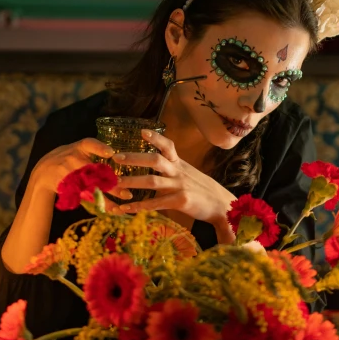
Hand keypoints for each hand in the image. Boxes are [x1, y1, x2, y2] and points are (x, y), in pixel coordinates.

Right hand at [29, 137, 120, 207]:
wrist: (44, 170)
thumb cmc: (70, 157)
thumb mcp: (79, 149)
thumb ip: (96, 150)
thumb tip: (116, 155)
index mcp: (80, 147)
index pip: (90, 144)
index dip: (100, 148)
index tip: (111, 153)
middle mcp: (73, 160)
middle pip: (95, 174)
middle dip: (111, 185)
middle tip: (127, 193)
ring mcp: (68, 175)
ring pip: (90, 190)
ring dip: (106, 200)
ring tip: (119, 208)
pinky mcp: (66, 188)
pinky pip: (83, 198)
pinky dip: (96, 205)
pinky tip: (109, 210)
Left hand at [110, 130, 236, 234]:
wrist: (222, 205)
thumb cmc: (202, 189)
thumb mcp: (188, 173)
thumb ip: (173, 168)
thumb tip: (154, 162)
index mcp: (180, 164)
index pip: (168, 145)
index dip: (156, 137)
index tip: (142, 131)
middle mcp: (179, 172)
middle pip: (155, 160)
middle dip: (135, 158)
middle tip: (116, 158)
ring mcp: (180, 186)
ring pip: (152, 181)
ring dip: (132, 181)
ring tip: (116, 183)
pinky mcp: (180, 201)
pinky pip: (156, 203)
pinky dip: (140, 206)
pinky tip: (126, 208)